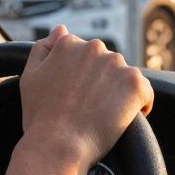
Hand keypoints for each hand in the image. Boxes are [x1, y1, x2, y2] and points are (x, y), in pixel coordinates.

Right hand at [18, 25, 153, 168]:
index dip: (81, 77)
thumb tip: (61, 30)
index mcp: (68, 44)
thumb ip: (43, 48)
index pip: (83, 54)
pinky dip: (139, 105)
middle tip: (88, 108)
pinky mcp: (134, 83)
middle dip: (101, 82)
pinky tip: (123, 119)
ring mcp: (116, 64)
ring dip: (118, 92)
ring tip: (103, 115)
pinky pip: (144, 92)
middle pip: (105, 63)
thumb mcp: (30, 77)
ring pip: (123, 76)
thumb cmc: (40, 117)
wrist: (57, 145)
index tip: (77, 95)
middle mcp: (93, 47)